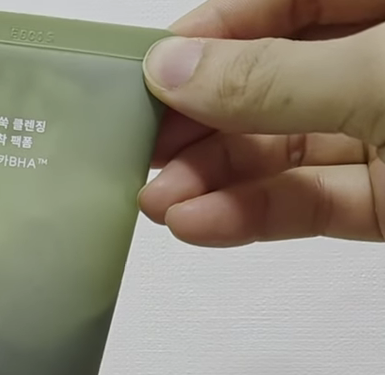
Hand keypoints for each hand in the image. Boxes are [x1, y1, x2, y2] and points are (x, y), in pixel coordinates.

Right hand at [139, 0, 384, 245]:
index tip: (152, 72)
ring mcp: (384, 133)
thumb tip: (176, 71)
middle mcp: (378, 68)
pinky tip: (197, 222)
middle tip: (146, 147)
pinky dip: (251, 216)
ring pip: (282, 152)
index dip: (214, 34)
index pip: (285, 4)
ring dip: (213, 180)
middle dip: (200, 122)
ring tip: (158, 200)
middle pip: (271, 85)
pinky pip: (309, 202)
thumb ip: (275, 77)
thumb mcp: (376, 75)